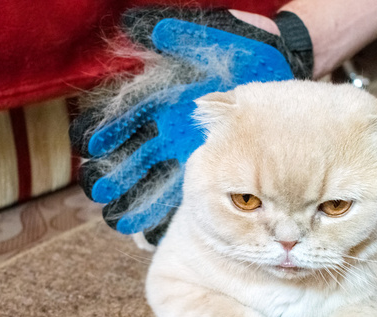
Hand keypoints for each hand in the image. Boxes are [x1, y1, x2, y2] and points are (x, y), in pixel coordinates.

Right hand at [72, 9, 309, 243]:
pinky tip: (146, 226)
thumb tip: (148, 31)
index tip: (94, 145)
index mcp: (169, 99)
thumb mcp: (213, 41)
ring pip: (153, 175)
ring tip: (115, 217)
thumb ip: (182, 38)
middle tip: (98, 191)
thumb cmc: (247, 51)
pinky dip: (161, 206)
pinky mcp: (208, 163)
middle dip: (116, 172)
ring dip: (134, 195)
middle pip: (136, 152)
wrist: (283, 67)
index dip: (111, 130)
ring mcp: (188, 148)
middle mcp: (172, 127)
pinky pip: (179, 188)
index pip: (131, 115)